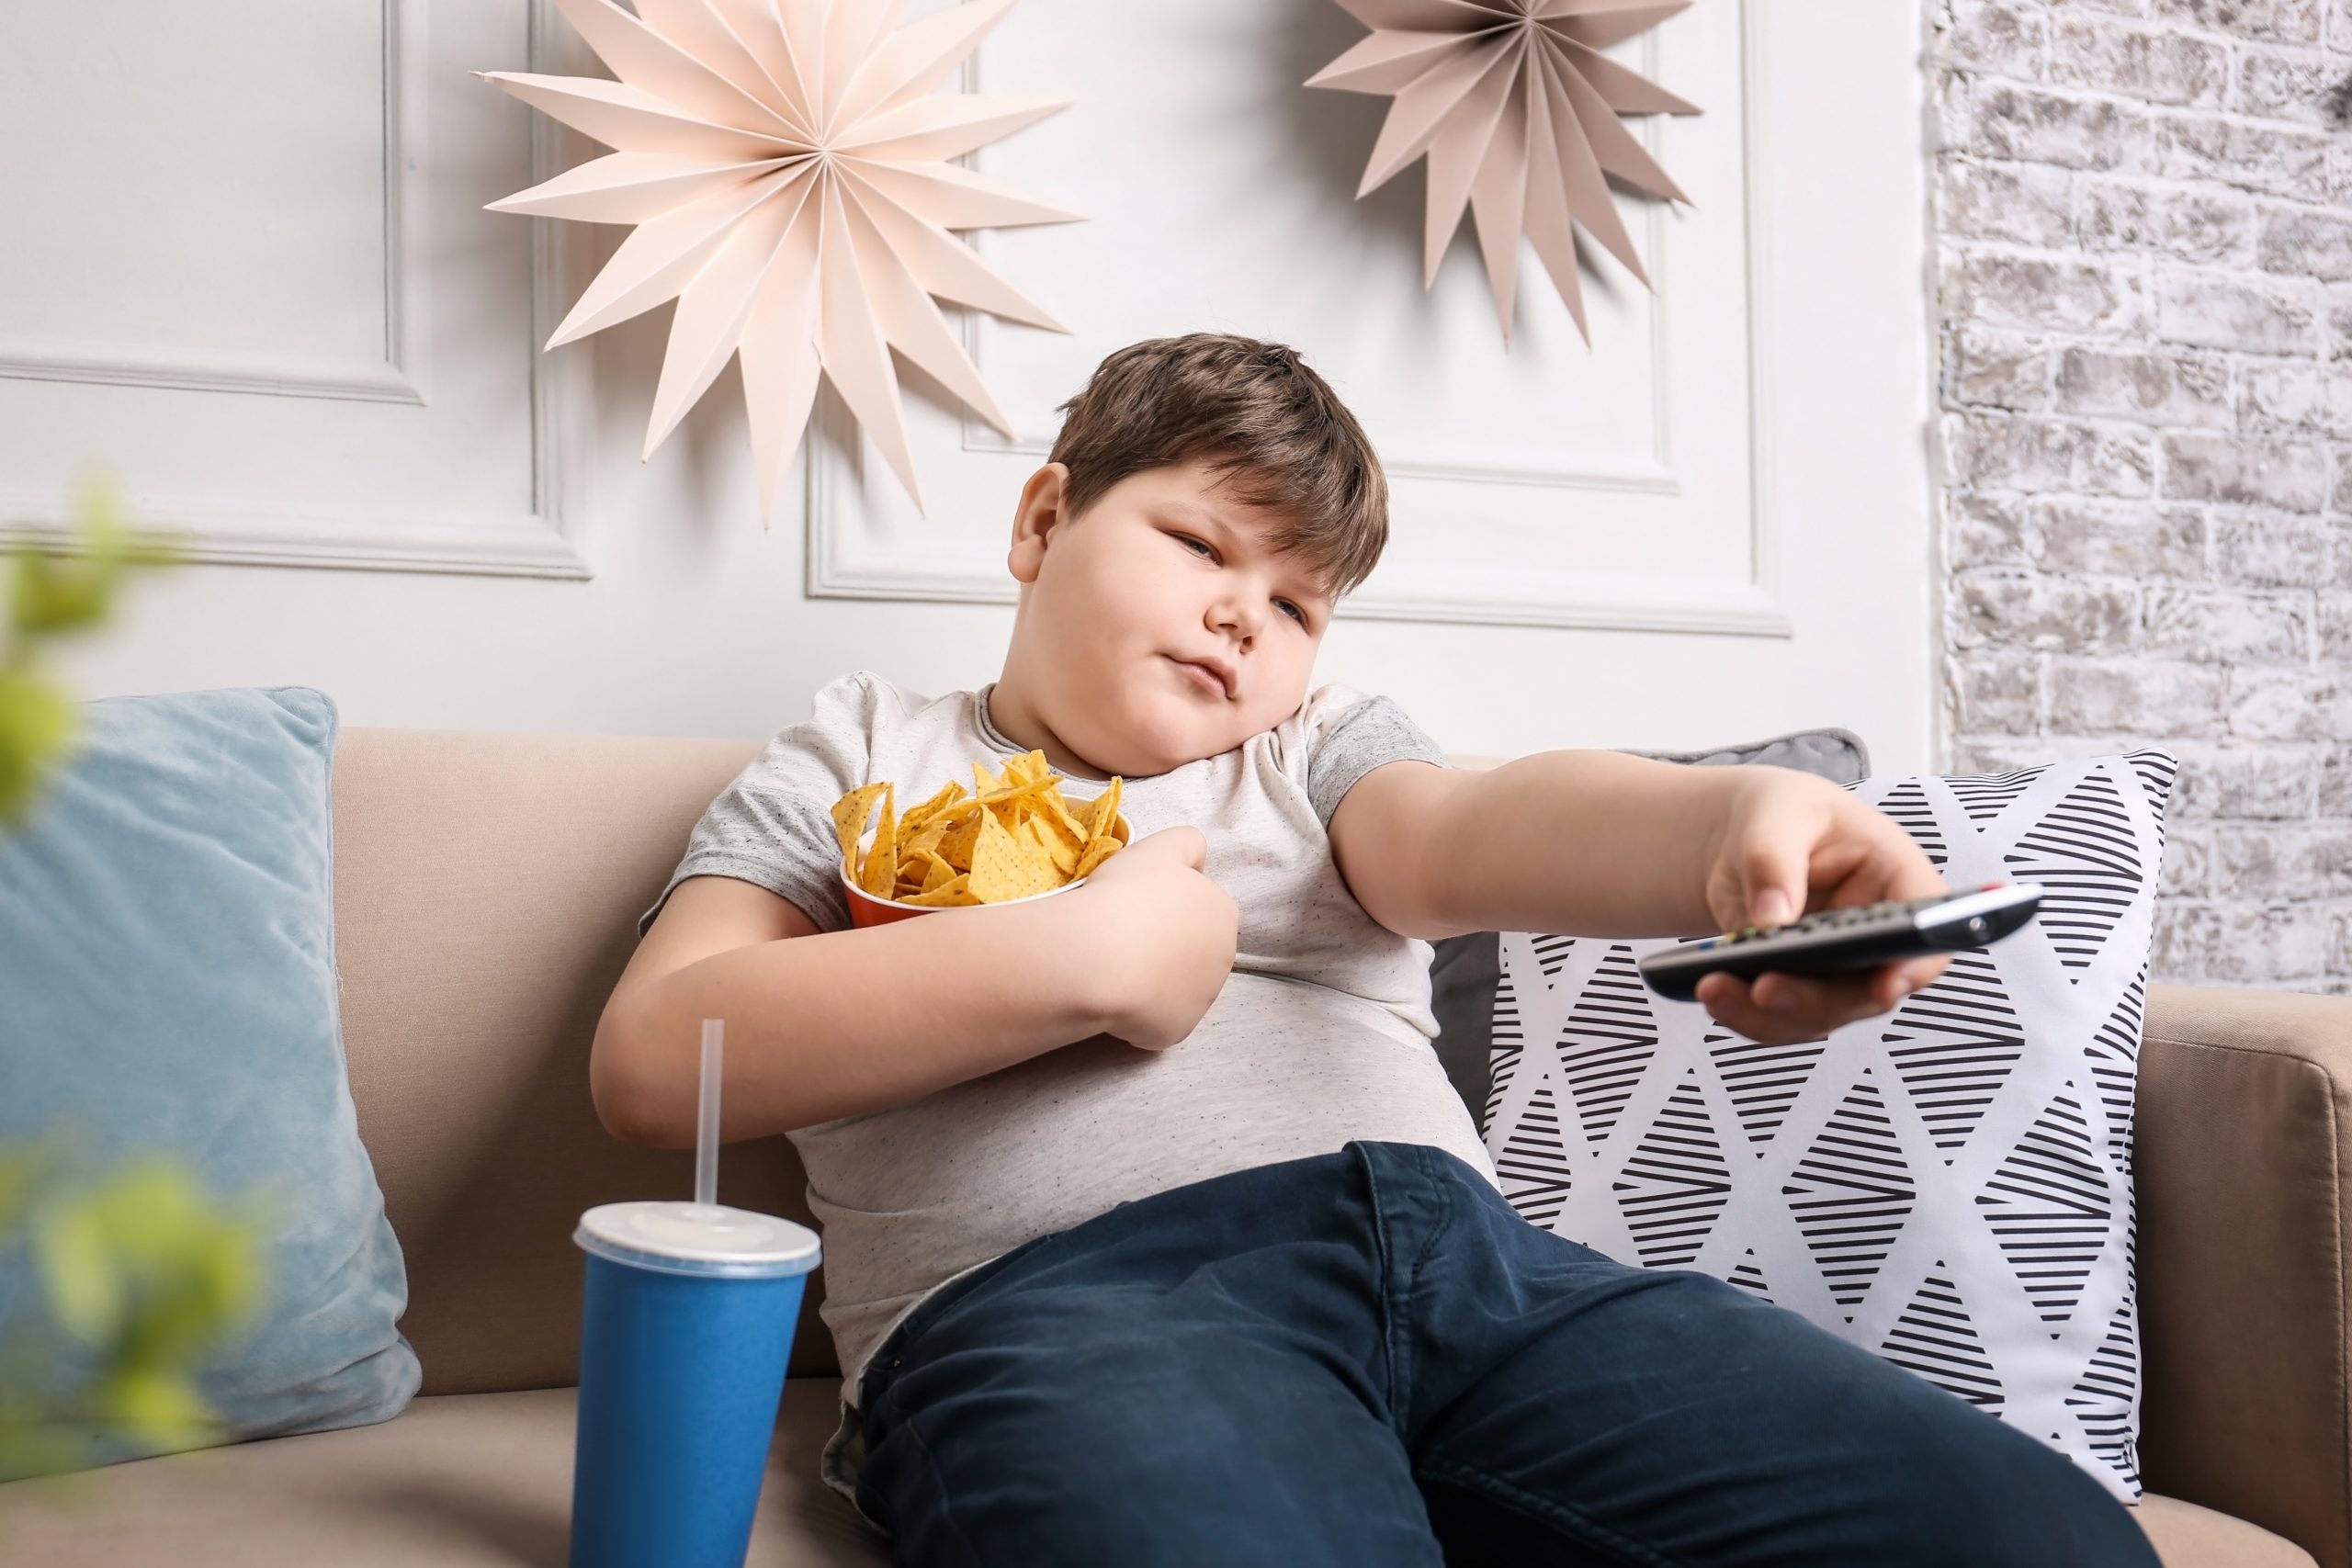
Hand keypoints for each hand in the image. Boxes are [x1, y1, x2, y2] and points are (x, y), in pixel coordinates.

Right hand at [1072, 827, 1236, 1050]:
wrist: (1099, 960)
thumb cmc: (1127, 897)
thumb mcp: (1160, 847)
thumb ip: (1187, 843)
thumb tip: (1198, 858)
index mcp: (1222, 912)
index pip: (1203, 908)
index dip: (1171, 907)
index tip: (1140, 907)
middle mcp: (1223, 958)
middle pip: (1195, 950)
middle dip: (1168, 946)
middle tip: (1126, 937)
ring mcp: (1202, 999)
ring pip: (1177, 986)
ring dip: (1155, 979)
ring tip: (1117, 967)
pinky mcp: (1176, 1029)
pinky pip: (1158, 1019)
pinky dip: (1140, 1012)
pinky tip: (1116, 996)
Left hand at [1691, 768, 1951, 1045]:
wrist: (1747, 838)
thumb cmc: (1783, 813)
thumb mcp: (1776, 816)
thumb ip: (1774, 861)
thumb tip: (1770, 922)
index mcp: (1896, 879)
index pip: (1927, 928)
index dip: (1917, 963)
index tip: (1885, 983)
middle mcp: (1879, 935)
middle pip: (1869, 989)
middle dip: (1816, 998)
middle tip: (1763, 988)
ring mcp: (1843, 970)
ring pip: (1821, 1014)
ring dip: (1767, 1014)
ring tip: (1713, 987)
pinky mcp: (1803, 989)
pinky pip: (1782, 1019)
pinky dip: (1745, 1014)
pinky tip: (1711, 990)